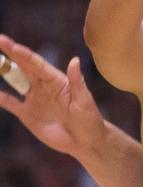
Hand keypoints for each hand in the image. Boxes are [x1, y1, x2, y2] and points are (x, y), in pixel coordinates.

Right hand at [0, 35, 105, 157]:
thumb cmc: (89, 118)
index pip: (38, 64)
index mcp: (57, 81)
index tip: (12, 46)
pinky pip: (11, 103)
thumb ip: (77, 81)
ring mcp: (35, 99)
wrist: (85, 141)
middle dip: (11, 53)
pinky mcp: (28, 114)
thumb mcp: (84, 100)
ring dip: (4, 71)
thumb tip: (75, 60)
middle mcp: (44, 86)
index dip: (25, 55)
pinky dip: (1, 98)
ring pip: (16, 81)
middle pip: (24, 67)